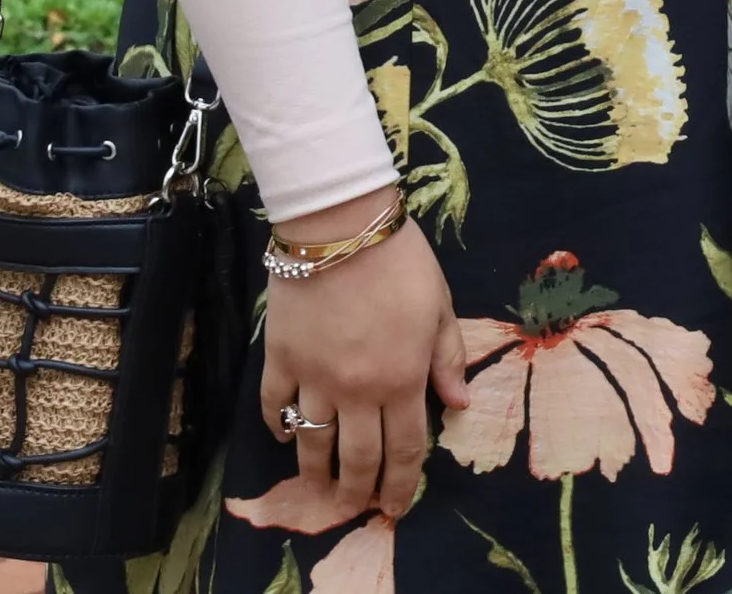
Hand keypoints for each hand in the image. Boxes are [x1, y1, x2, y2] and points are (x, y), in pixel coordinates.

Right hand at [260, 186, 469, 522]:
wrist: (342, 225)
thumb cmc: (400, 260)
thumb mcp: (439, 305)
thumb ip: (447, 358)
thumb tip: (457, 406)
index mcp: (402, 378)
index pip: (405, 449)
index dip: (402, 485)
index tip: (396, 506)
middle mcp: (357, 390)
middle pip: (356, 459)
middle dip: (358, 492)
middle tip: (357, 507)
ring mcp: (314, 378)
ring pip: (312, 444)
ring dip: (315, 472)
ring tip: (320, 486)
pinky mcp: (280, 360)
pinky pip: (274, 406)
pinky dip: (277, 427)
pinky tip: (284, 435)